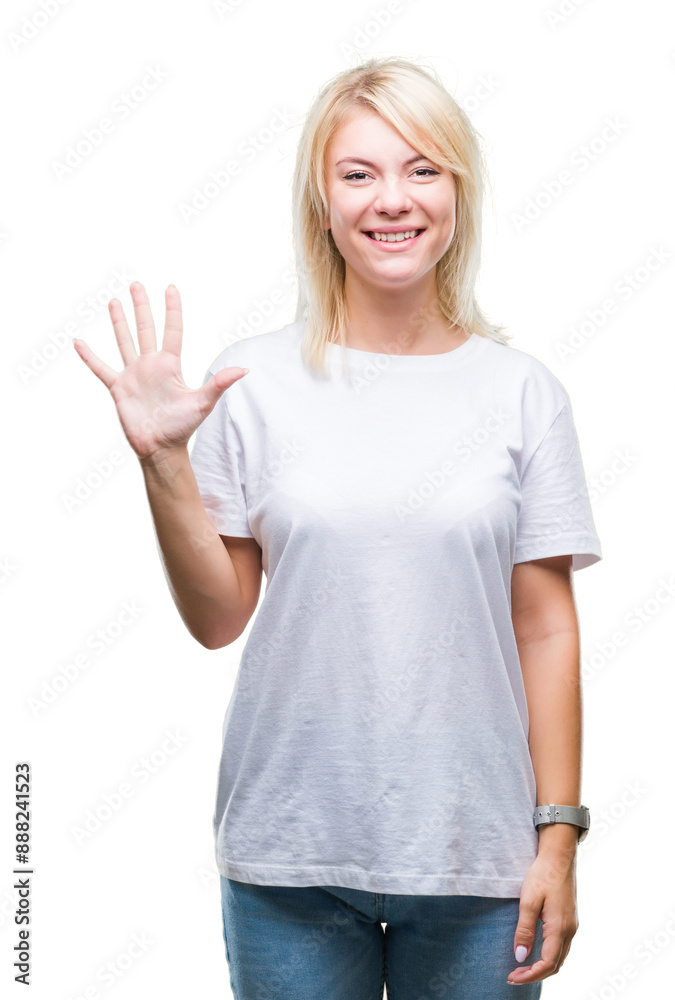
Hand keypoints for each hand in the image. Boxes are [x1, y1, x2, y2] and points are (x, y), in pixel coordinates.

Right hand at [72, 281, 248, 461]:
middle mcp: (151, 366)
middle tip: (136, 285)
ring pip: (125, 342)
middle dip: (141, 307)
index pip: (172, 331)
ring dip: (119, 323)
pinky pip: (101, 369)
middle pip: (146, 329)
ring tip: (114, 302)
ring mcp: (134, 375)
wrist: (161, 448)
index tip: (171, 288)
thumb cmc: (183, 427)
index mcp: (170, 365)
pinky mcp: (118, 388)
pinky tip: (79, 342)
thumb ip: (219, 384)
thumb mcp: (202, 403)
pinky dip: (89, 357)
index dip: (172, 310)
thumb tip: (243, 370)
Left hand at [507, 850, 578, 984]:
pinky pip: (562, 946)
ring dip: (542, 967)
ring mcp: (572, 925)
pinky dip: (549, 956)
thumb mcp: (529, 900)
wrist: (559, 856)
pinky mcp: (570, 919)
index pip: (547, 964)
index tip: (512, 977)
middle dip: (535, 974)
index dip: (530, 975)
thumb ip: (524, 929)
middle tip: (514, 976)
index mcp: (560, 928)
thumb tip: (520, 957)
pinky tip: (536, 952)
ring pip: (560, 957)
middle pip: (555, 964)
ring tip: (522, 968)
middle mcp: (570, 930)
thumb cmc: (543, 875)